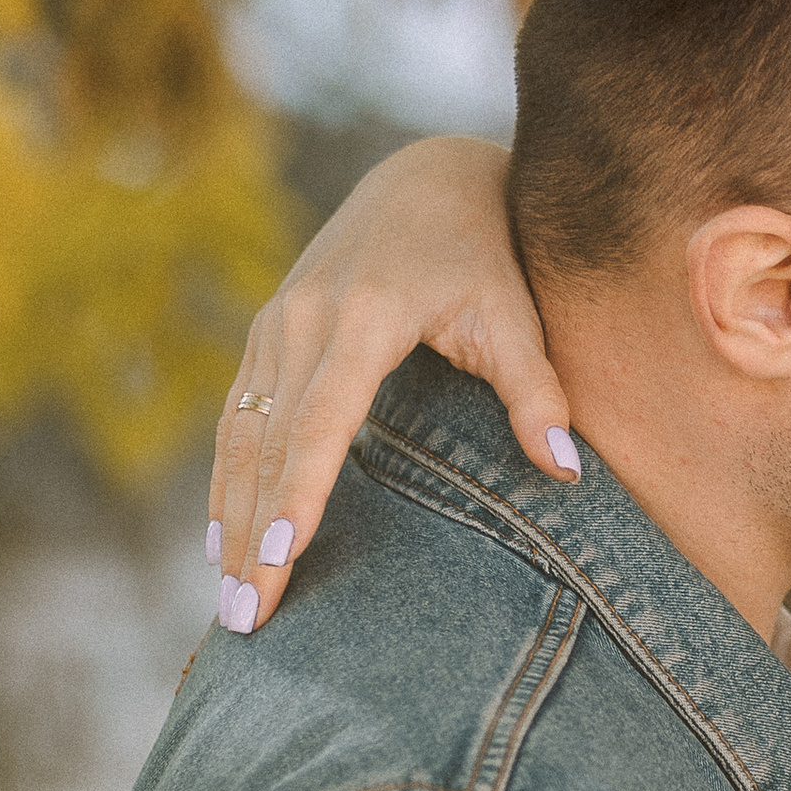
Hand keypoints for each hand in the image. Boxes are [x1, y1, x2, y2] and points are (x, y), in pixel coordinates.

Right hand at [207, 137, 576, 633]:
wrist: (428, 173)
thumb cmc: (483, 247)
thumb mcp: (515, 311)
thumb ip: (537, 390)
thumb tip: (568, 471)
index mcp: (363, 317)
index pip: (321, 423)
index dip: (298, 494)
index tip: (279, 559)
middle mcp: (304, 319)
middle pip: (266, 444)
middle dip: (251, 535)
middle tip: (244, 617)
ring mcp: (277, 323)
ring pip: (240, 436)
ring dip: (228, 519)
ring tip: (229, 598)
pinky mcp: (268, 330)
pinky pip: (236, 416)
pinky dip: (226, 480)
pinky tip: (221, 538)